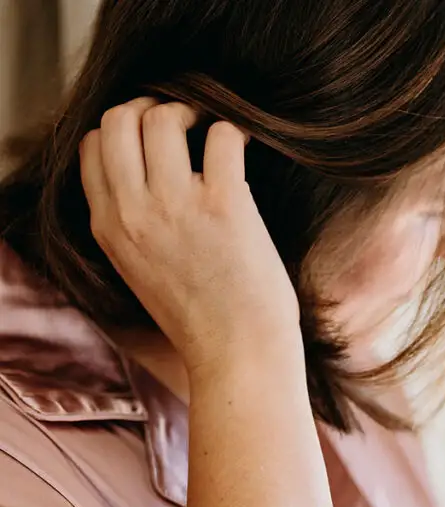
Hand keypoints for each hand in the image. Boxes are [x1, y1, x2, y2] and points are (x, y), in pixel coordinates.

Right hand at [80, 97, 299, 372]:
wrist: (239, 354)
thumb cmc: (203, 317)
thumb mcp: (142, 270)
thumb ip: (134, 225)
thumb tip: (150, 179)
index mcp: (108, 227)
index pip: (91, 146)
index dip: (124, 130)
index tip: (155, 137)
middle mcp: (133, 212)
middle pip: (119, 119)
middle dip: (152, 108)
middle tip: (186, 122)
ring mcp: (176, 206)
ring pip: (164, 117)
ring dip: (193, 112)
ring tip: (214, 132)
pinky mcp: (224, 204)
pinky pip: (222, 136)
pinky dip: (236, 130)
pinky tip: (248, 146)